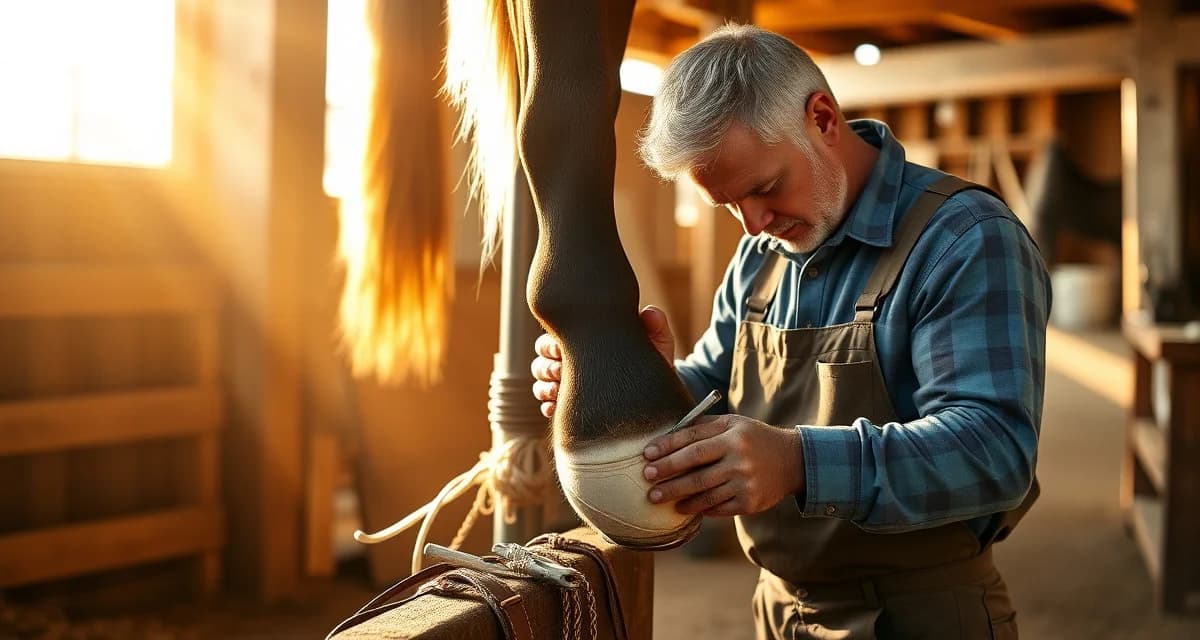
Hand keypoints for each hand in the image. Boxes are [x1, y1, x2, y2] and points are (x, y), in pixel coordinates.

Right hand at [530, 305, 675, 417]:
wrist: (658, 395)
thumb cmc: (653, 363)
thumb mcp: (657, 343)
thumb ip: (655, 326)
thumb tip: (648, 312)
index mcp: (585, 341)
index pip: (554, 337)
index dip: (552, 343)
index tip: (562, 350)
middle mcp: (570, 361)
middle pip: (540, 359)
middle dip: (546, 364)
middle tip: (560, 370)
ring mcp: (566, 385)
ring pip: (539, 381)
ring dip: (545, 386)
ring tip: (560, 390)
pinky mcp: (569, 408)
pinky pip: (546, 406)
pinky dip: (548, 406)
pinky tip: (558, 408)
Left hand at [642, 414, 804, 516]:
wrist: (792, 461)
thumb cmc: (753, 438)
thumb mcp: (733, 423)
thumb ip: (703, 427)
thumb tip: (666, 436)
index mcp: (733, 435)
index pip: (693, 441)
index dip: (667, 448)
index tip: (647, 454)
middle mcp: (740, 458)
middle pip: (695, 470)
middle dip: (667, 476)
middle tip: (646, 480)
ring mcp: (745, 482)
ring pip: (704, 493)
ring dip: (678, 497)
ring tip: (658, 498)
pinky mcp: (750, 503)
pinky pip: (718, 508)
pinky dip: (699, 509)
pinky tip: (684, 507)